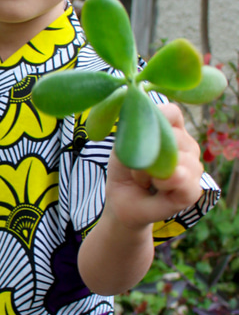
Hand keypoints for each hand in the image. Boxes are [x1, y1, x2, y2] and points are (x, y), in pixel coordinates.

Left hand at [105, 103, 203, 230]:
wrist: (121, 202)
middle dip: (148, 153)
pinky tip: (157, 188)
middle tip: (137, 167)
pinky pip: (185, 181)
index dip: (154, 123)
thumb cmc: (124, 170)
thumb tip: (156, 129)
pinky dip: (165, 184)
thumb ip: (138, 133)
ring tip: (144, 180)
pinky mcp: (193, 190)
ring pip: (180, 159)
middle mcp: (187, 145)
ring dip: (151, 172)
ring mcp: (194, 167)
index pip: (172, 113)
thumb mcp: (123, 147)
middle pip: (175, 136)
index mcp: (172, 129)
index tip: (137, 138)